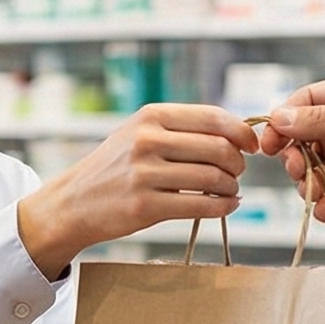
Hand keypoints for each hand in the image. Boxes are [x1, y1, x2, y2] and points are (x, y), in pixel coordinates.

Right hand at [17, 104, 253, 277]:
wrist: (72, 202)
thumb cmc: (114, 168)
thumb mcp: (139, 134)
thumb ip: (181, 129)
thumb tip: (236, 132)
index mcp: (150, 116)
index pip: (213, 117)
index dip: (242, 132)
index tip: (251, 145)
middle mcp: (147, 140)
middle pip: (219, 148)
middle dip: (238, 163)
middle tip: (237, 172)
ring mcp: (144, 173)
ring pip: (213, 177)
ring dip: (231, 187)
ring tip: (229, 191)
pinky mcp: (144, 206)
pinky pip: (200, 205)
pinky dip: (223, 207)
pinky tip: (226, 205)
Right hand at [260, 70, 324, 225]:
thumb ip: (323, 121)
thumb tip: (278, 117)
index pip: (309, 102)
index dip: (285, 122)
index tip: (267, 145)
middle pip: (311, 139)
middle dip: (298, 157)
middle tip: (295, 171)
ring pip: (323, 170)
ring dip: (313, 184)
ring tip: (313, 194)